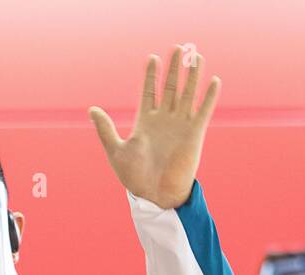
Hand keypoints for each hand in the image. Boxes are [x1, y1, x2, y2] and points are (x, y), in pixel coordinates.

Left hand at [89, 46, 220, 209]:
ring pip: (188, 94)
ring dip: (192, 76)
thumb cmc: (135, 178)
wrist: (156, 196)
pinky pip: (203, 111)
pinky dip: (209, 96)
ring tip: (195, 56)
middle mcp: (164, 121)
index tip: (152, 58)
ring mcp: (180, 126)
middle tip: (176, 48)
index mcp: (145, 122)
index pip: (149, 92)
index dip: (150, 75)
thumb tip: (91, 109)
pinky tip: (213, 80)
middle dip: (173, 68)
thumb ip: (106, 129)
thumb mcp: (116, 151)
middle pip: (170, 87)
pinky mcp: (195, 134)